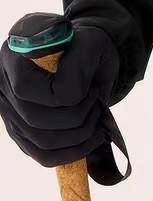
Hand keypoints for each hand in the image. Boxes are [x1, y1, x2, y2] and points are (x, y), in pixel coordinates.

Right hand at [0, 21, 120, 169]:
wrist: (89, 59)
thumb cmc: (87, 49)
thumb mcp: (90, 44)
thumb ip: (76, 63)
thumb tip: (66, 97)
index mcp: (14, 56)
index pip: (25, 88)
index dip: (62, 95)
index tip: (91, 87)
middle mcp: (4, 86)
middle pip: (34, 119)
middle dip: (77, 115)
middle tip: (96, 101)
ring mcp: (10, 113)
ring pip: (41, 141)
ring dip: (79, 134)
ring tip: (95, 114)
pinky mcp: (22, 133)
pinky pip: (44, 156)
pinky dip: (73, 152)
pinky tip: (92, 137)